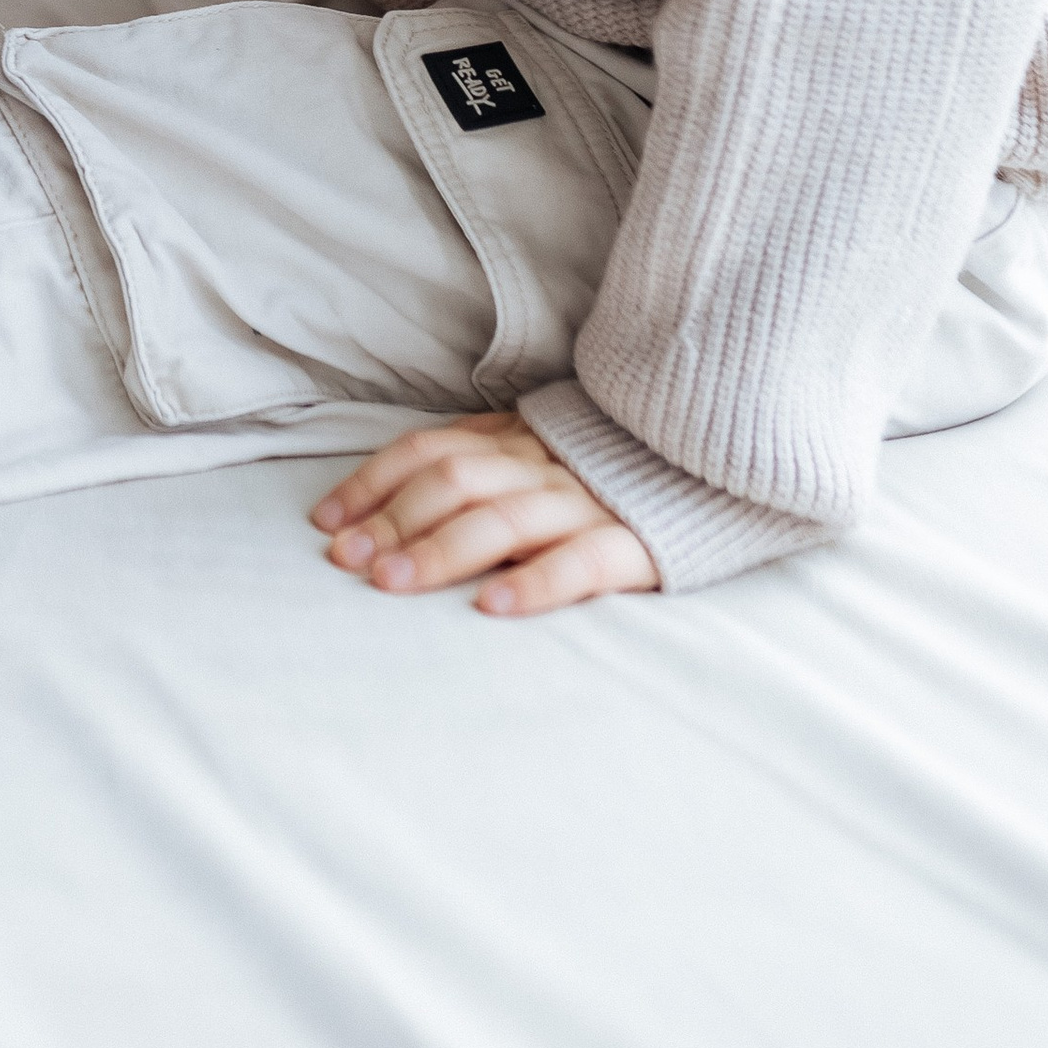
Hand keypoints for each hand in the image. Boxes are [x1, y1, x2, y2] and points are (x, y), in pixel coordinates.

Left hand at [310, 412, 660, 615]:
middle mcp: (546, 464)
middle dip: (392, 521)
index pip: (430, 450)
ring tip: (392, 584)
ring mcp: (591, 500)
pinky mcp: (639, 543)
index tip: (326, 522)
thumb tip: (395, 503)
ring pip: (503, 519)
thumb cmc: (616, 469)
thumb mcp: (546, 448)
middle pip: (455, 483)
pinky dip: (534, 584)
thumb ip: (487, 460)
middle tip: (346, 562)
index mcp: (519, 439)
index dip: (373, 482)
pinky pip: (582, 562)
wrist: (721, 462)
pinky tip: (492, 609)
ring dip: (440, 551)